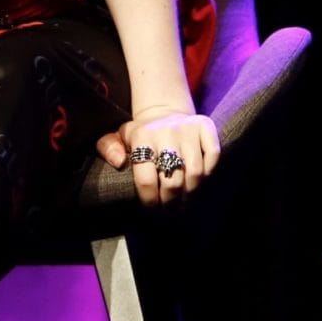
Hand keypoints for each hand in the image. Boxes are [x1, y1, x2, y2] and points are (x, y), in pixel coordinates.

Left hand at [97, 108, 220, 204]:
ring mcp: (188, 128)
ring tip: (185, 198)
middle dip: (171, 201)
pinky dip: (209, 171)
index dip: (150, 201)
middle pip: (172, 181)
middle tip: (169, 208)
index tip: (152, 207)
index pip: (146, 179)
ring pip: (195, 172)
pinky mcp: (205, 126)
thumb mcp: (119, 138)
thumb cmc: (141, 134)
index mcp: (142, 136)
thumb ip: (108, 147)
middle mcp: (166, 131)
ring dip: (190, 191)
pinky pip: (213, 155)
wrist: (164, 112)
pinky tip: (199, 178)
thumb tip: (119, 161)